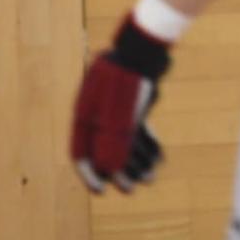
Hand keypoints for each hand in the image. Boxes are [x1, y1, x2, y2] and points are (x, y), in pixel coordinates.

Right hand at [70, 15, 170, 192]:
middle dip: (118, 172)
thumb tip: (109, 172)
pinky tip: (158, 159)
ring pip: (124, 141)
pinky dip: (146, 144)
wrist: (147, 48)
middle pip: (104, 149)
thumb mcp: (120, 115)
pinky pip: (137, 130)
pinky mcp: (134, 103)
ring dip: (136, 161)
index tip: (101, 192)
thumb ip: (113, 143)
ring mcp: (115, 108)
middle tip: (131, 190)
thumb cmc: (129, 81)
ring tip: (150, 179)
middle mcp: (96, 113)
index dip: (90, 174)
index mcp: (84, 115)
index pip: (81, 152)